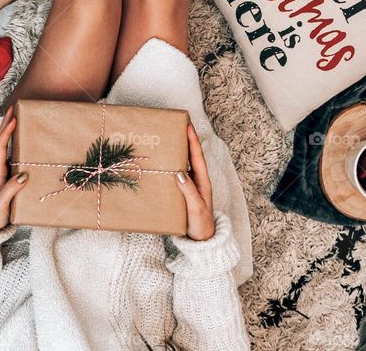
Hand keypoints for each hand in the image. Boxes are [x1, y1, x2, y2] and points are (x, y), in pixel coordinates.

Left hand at [0, 108, 28, 231]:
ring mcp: (3, 171)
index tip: (13, 119)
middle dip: (5, 124)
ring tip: (17, 117)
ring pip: (6, 147)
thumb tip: (23, 175)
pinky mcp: (9, 176)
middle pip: (1, 142)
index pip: (0, 147)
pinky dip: (16, 144)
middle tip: (13, 108)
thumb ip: (10, 190)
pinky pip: (13, 155)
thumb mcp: (2, 203)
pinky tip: (24, 140)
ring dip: (10, 131)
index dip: (6, 133)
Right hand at [175, 124, 214, 240]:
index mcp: (202, 180)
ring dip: (177, 150)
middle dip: (185, 140)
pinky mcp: (183, 191)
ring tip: (168, 138)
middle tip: (176, 126)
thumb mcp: (196, 207)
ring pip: (184, 163)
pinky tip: (163, 162)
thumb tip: (179, 172)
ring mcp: (190, 185)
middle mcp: (197, 179)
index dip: (193, 140)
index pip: (197, 156)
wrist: (201, 239)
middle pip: (191, 155)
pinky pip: (177, 174)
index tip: (187, 125)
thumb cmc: (201, 223)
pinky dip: (171, 165)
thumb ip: (188, 191)